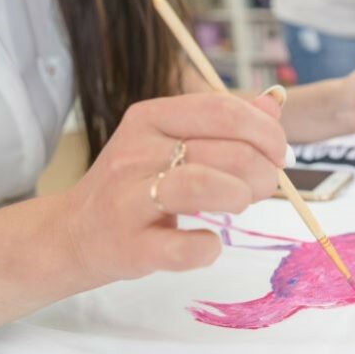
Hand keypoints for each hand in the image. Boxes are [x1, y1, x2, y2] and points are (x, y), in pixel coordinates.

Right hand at [62, 92, 286, 283]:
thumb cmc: (137, 184)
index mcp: (150, 118)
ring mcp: (129, 199)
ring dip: (240, 197)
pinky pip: (185, 248)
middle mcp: (136, 152)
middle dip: (263, 171)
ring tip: (240, 204)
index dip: (265, 132)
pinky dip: (209, 248)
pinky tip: (209, 244)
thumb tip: (274, 105)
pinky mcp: (131, 247)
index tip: (279, 153)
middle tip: (264, 186)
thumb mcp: (171, 142)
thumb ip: (223, 123)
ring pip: (203, 186)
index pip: (222, 110)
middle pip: (225, 151)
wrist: (75, 233)